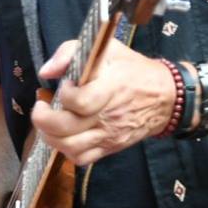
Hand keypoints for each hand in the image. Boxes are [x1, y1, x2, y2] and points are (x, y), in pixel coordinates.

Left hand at [28, 40, 176, 167]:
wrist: (165, 97)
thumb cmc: (132, 70)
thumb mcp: (107, 49)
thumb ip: (70, 52)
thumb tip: (46, 71)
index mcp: (110, 89)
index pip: (79, 101)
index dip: (64, 94)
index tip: (65, 84)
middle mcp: (108, 117)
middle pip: (65, 129)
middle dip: (43, 119)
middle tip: (42, 106)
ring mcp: (108, 136)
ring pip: (69, 148)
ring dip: (50, 136)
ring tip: (48, 121)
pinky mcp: (109, 147)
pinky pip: (81, 159)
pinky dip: (66, 150)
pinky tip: (64, 135)